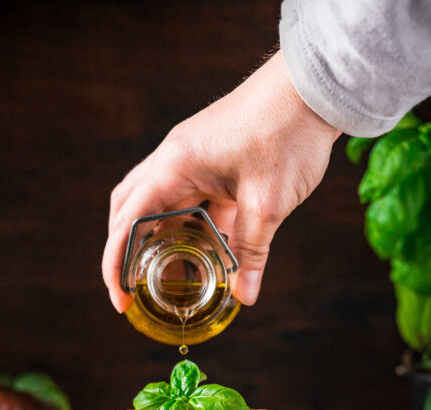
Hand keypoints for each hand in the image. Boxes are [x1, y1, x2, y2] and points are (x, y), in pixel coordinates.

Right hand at [102, 50, 339, 311]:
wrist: (313, 89)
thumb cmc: (288, 134)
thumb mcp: (268, 204)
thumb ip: (251, 252)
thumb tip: (245, 295)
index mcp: (174, 166)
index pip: (128, 222)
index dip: (117, 265)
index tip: (121, 299)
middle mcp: (174, 160)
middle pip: (130, 210)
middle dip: (126, 251)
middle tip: (134, 287)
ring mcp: (191, 158)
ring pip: (159, 206)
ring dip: (159, 240)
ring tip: (170, 277)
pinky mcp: (212, 161)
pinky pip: (189, 200)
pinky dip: (190, 228)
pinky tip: (206, 254)